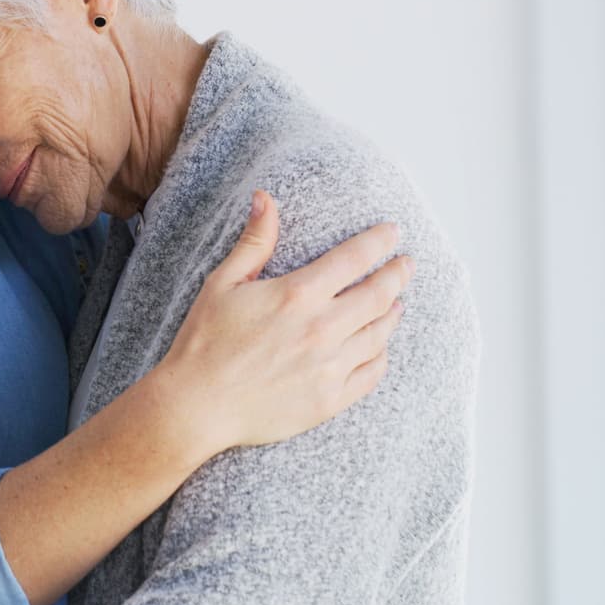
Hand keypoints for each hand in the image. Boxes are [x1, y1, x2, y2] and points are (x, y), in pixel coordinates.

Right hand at [153, 190, 406, 454]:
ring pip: (379, 334)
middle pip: (377, 295)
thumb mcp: (223, 283)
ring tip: (396, 303)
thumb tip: (265, 199)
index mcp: (297, 295)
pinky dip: (381, 355)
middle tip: (406, 265)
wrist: (197, 406)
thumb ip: (254, 242)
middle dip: (397, 275)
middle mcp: (321, 329)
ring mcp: (329, 367)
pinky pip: (371, 373)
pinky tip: (378, 347)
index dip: (378, 242)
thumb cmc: (205, 342)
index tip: (393, 233)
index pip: (353, 259)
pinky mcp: (329, 400)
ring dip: (392, 314)